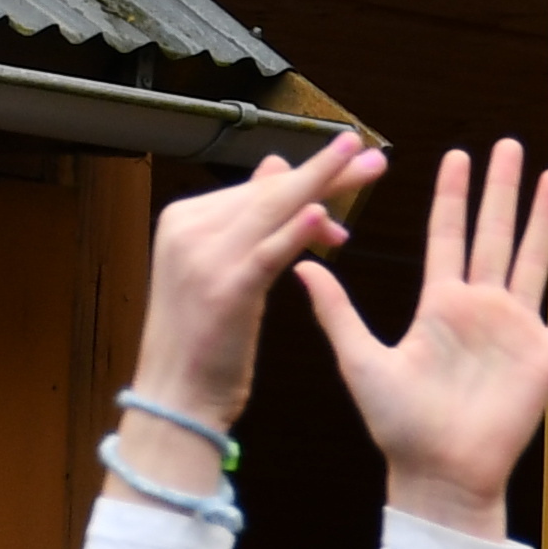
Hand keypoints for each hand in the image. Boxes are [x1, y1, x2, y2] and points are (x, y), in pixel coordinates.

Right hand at [119, 133, 377, 475]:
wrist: (176, 395)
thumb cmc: (206, 338)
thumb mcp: (223, 267)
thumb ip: (249, 217)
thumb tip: (277, 166)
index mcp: (185, 219)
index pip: (258, 189)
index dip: (310, 178)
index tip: (353, 160)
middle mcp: (188, 228)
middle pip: (270, 193)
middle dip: (325, 172)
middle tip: (371, 154)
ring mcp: (202, 256)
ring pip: (272, 212)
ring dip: (322, 186)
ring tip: (364, 165)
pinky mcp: (223, 289)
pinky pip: (265, 253)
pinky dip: (294, 233)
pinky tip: (322, 215)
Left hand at [306, 141, 547, 529]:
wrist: (438, 474)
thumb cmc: (397, 426)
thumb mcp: (359, 360)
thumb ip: (338, 311)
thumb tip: (301, 263)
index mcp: (438, 306)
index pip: (447, 236)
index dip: (452, 196)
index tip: (457, 155)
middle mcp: (479, 310)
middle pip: (495, 235)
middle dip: (501, 190)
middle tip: (509, 146)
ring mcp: (515, 332)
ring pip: (535, 261)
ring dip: (546, 220)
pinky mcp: (543, 360)